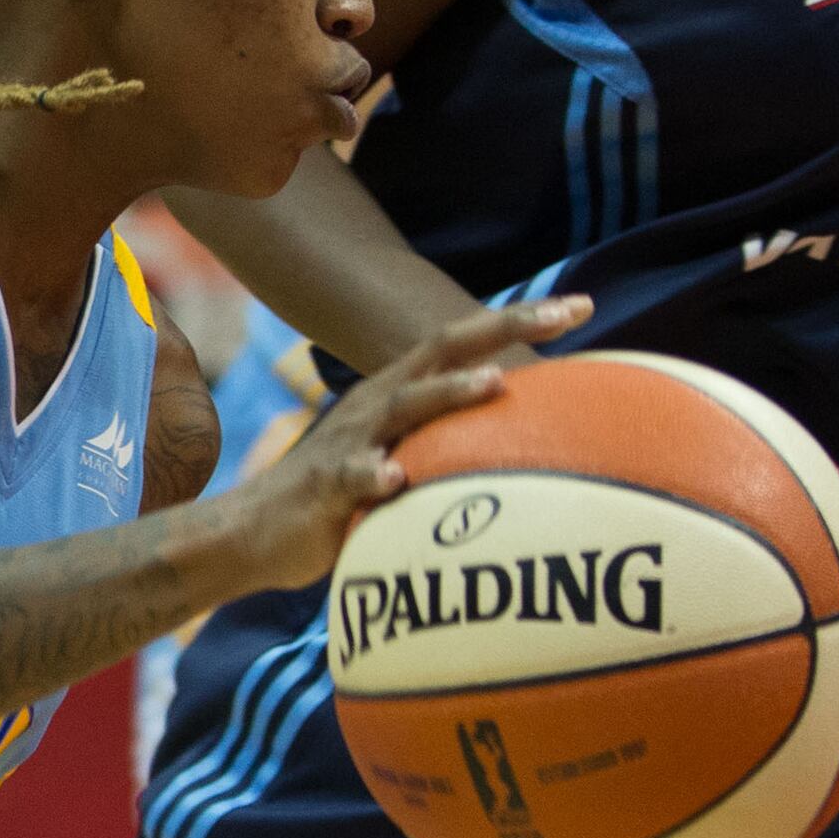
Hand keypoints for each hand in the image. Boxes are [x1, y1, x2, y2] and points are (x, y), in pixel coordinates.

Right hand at [225, 297, 591, 591]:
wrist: (256, 531)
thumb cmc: (345, 498)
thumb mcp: (404, 459)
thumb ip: (451, 444)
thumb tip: (530, 447)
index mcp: (399, 392)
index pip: (465, 344)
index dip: (520, 320)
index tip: (582, 306)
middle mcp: (378, 404)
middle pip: (442, 351)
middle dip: (503, 328)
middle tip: (563, 315)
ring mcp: (351, 441)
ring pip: (404, 407)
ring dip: (449, 393)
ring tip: (494, 385)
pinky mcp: (326, 487)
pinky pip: (351, 478)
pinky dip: (373, 476)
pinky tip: (395, 480)